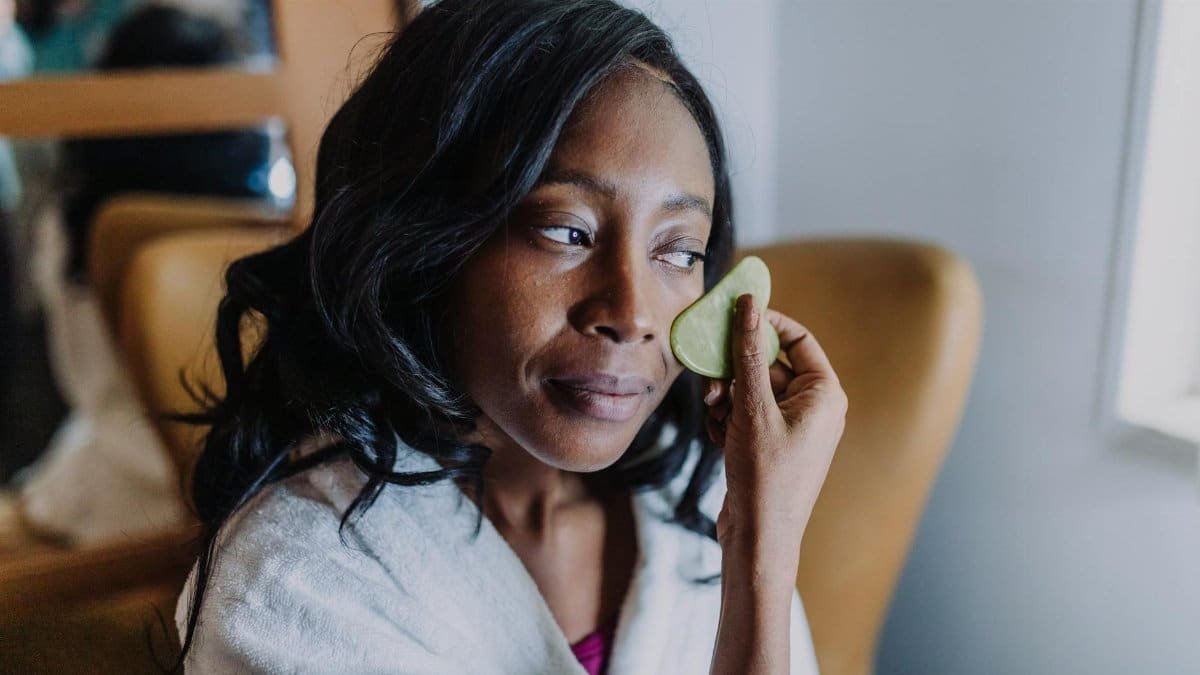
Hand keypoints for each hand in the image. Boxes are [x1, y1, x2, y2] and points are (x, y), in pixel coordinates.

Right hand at [704, 294, 847, 556]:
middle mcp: (813, 407)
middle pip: (767, 364)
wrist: (758, 537)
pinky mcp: (770, 443)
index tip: (731, 317)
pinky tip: (719, 438)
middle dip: (734, 372)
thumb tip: (748, 305)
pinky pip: (744, 413)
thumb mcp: (753, 407)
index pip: (797, 339)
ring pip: (749, 388)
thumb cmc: (765, 475)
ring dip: (726, 397)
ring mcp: (791, 426)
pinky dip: (726, 419)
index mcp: (824, 394)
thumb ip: (748, 352)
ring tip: (716, 417)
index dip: (765, 324)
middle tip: (711, 383)